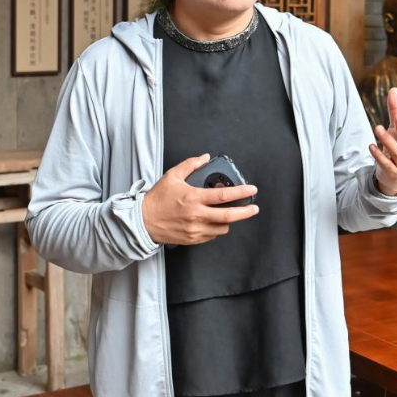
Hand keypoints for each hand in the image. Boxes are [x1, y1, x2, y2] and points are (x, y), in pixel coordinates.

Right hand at [142, 154, 258, 245]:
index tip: (251, 189)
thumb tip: (205, 157)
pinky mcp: (193, 239)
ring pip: (222, 228)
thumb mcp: (172, 176)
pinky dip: (216, 228)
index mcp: (193, 198)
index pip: (223, 195)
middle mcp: (197, 215)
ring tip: (226, 213)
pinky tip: (212, 220)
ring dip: (228, 220)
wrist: (143, 222)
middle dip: (245, 212)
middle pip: (229, 216)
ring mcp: (196, 229)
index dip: (241, 192)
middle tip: (253, 208)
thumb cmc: (157, 199)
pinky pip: (212, 235)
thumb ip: (190, 165)